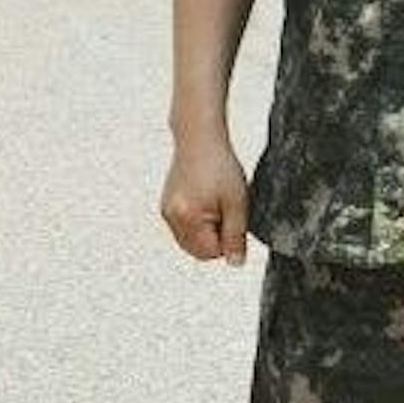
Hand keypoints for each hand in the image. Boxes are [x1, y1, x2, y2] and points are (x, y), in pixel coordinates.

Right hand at [160, 134, 250, 266]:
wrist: (199, 138)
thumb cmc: (220, 166)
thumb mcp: (237, 201)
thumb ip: (236, 235)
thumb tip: (236, 264)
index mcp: (187, 217)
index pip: (211, 253)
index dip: (228, 240)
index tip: (232, 215)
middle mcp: (171, 218)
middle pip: (198, 251)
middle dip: (215, 237)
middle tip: (225, 209)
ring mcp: (166, 212)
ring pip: (191, 240)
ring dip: (206, 230)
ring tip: (215, 201)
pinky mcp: (166, 205)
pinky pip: (185, 228)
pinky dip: (197, 221)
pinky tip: (205, 198)